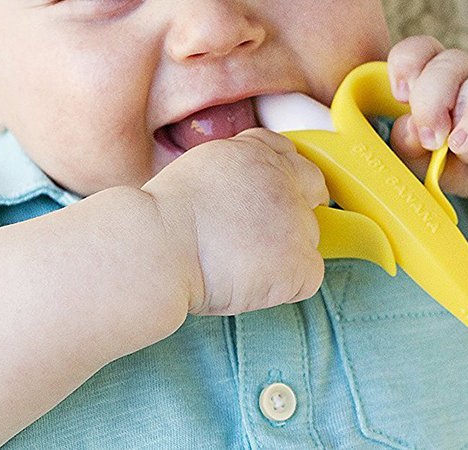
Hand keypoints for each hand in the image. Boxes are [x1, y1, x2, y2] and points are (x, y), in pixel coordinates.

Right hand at [141, 129, 328, 315]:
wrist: (156, 248)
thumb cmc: (159, 221)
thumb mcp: (197, 171)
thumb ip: (232, 175)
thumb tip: (242, 195)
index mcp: (253, 152)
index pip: (289, 156)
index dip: (282, 179)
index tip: (265, 201)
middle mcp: (281, 178)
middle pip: (311, 190)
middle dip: (294, 211)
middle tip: (261, 237)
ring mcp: (294, 219)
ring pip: (308, 237)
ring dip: (283, 252)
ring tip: (239, 265)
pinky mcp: (298, 260)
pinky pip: (309, 276)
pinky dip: (286, 286)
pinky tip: (251, 284)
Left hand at [386, 35, 467, 209]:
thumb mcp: (435, 164)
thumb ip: (411, 148)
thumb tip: (405, 127)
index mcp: (443, 77)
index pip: (418, 51)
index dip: (404, 67)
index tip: (400, 97)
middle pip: (438, 68)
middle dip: (427, 107)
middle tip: (432, 140)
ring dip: (462, 131)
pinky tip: (466, 143)